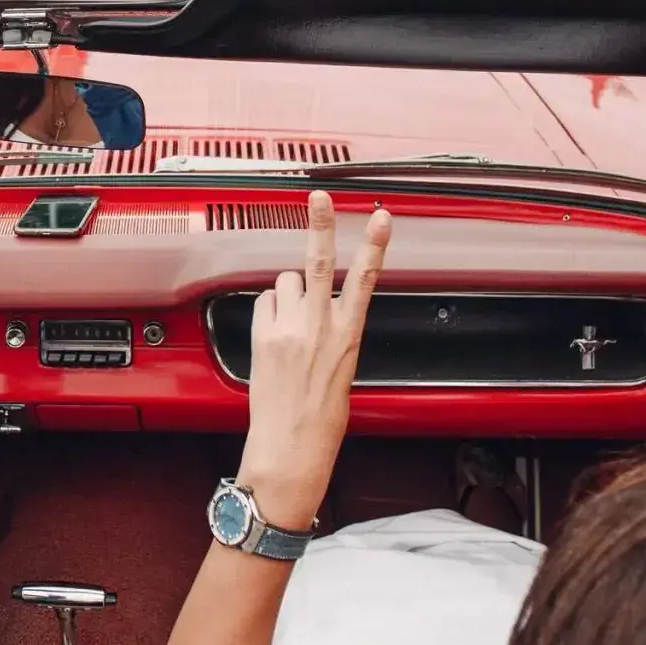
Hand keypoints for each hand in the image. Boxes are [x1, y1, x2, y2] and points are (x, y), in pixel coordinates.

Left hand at [237, 192, 390, 529]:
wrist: (291, 448)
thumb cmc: (321, 419)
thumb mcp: (343, 371)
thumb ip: (334, 332)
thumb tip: (319, 308)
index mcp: (348, 335)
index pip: (365, 279)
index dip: (375, 245)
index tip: (382, 216)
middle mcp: (319, 327)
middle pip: (318, 262)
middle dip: (320, 224)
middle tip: (319, 196)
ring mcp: (289, 330)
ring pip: (284, 283)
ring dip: (287, 294)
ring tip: (291, 325)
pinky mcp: (264, 338)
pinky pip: (263, 304)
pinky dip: (268, 312)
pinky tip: (274, 336)